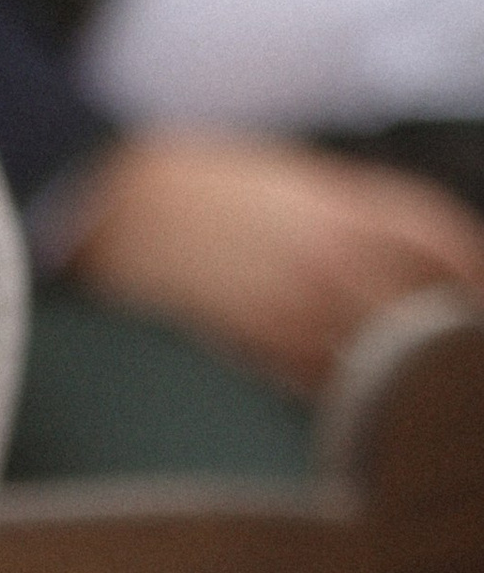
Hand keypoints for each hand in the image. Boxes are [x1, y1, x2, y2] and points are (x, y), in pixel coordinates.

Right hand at [68, 131, 483, 397]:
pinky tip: (343, 393)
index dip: (476, 272)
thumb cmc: (209, 185)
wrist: (124, 204)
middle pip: (425, 309)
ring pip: (379, 357)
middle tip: (455, 355)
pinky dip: (340, 389)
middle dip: (448, 335)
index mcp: (349, 206)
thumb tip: (414, 252)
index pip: (445, 242)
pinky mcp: (258, 343)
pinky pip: (322, 380)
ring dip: (399, 374)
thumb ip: (359, 212)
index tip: (479, 295)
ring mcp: (297, 304)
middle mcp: (333, 257)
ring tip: (405, 386)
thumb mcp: (298, 179)